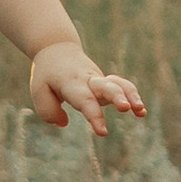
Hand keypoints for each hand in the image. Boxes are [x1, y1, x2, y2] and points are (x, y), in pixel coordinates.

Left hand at [29, 43, 146, 137]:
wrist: (57, 49)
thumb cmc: (47, 74)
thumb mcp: (38, 90)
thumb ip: (48, 110)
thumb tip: (63, 123)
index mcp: (71, 83)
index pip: (85, 100)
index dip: (95, 116)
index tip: (104, 132)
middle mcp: (88, 80)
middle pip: (106, 86)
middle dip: (117, 97)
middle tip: (126, 108)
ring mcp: (99, 80)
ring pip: (118, 84)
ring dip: (131, 95)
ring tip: (141, 111)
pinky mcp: (105, 82)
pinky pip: (122, 85)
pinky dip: (133, 95)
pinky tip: (140, 110)